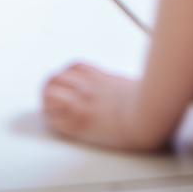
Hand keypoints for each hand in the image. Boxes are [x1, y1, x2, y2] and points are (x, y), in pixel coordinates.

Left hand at [42, 65, 160, 150]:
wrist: (145, 116)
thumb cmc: (144, 102)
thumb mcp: (129, 85)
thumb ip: (117, 85)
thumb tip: (118, 89)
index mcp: (100, 76)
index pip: (73, 68)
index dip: (64, 76)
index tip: (64, 83)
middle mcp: (86, 87)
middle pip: (55, 79)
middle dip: (50, 87)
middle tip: (50, 97)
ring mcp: (81, 103)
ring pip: (49, 95)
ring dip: (47, 103)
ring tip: (50, 111)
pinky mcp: (79, 122)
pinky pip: (55, 120)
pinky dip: (53, 121)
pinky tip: (58, 124)